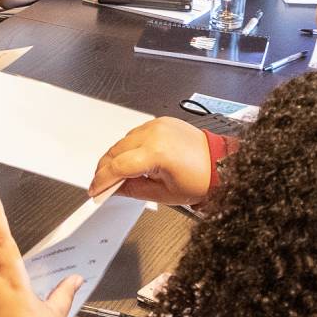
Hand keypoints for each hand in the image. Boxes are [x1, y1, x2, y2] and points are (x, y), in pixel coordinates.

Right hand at [90, 117, 215, 206]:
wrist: (221, 164)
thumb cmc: (201, 180)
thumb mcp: (164, 194)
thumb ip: (133, 190)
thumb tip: (115, 189)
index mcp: (156, 153)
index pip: (118, 167)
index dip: (102, 180)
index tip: (95, 189)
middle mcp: (155, 134)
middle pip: (116, 151)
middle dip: (105, 168)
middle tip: (101, 184)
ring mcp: (157, 125)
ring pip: (123, 141)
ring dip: (115, 156)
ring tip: (117, 174)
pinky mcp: (161, 122)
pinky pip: (136, 133)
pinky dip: (129, 146)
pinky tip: (130, 159)